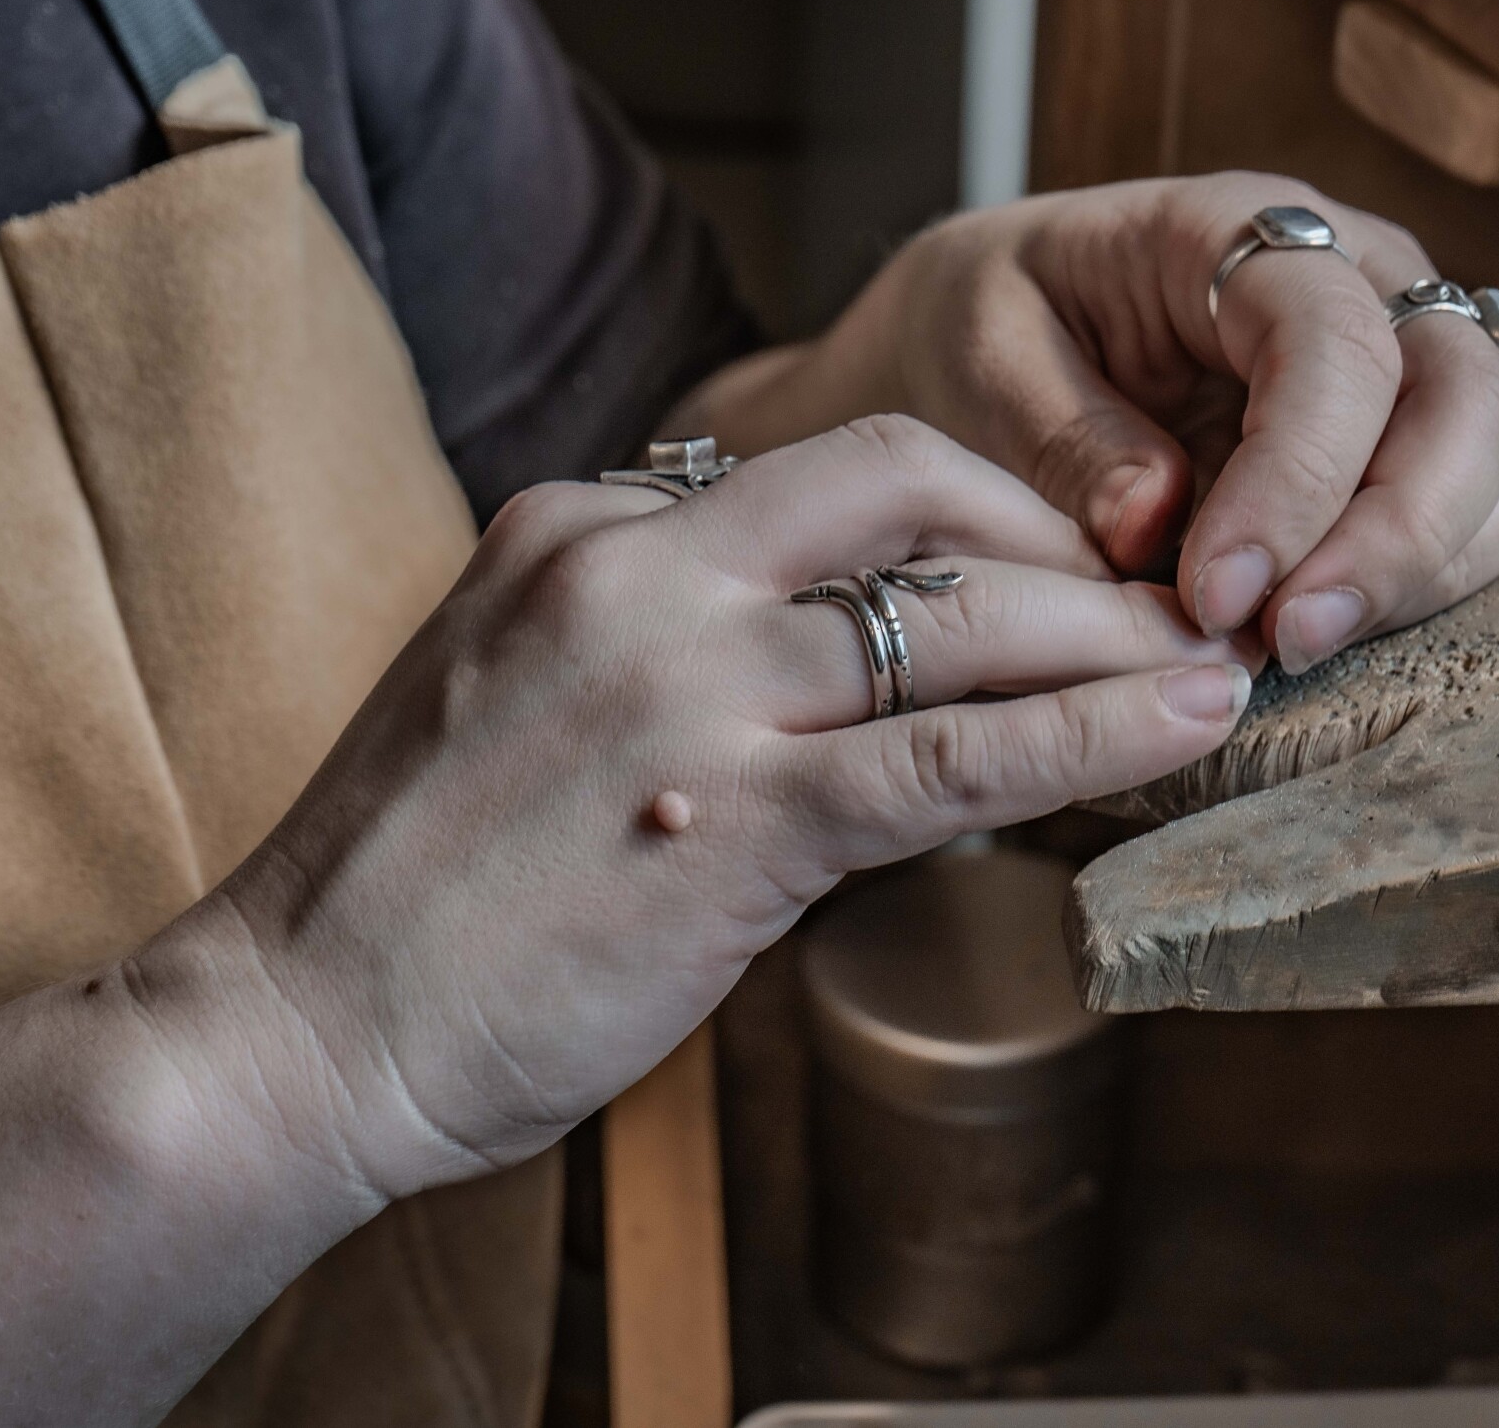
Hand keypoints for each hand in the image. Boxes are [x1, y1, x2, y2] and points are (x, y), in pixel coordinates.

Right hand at [160, 417, 1251, 1197]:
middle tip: (1147, 594)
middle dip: (1055, 533)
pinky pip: (950, 757)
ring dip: (1106, 632)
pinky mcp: (727, 817)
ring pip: (953, 612)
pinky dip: (1089, 734)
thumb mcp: (524, 699)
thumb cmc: (409, 890)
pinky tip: (1180, 726)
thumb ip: (663, 649)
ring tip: (1209, 662)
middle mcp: (633, 569)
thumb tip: (824, 665)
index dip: (956, 513)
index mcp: (578, 527)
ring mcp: (680, 684)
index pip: (814, 474)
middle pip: (908, 484)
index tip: (1034, 565)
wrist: (290, 1023)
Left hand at [684, 175, 1498, 671]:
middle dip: (1397, 536)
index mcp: (1236, 230)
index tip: (1217, 592)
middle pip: (1464, 394)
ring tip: (1296, 651)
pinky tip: (1324, 637)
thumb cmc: (986, 332)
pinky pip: (1486, 510)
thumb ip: (1063, 434)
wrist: (990, 340)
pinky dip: (1433, 586)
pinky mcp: (1415, 441)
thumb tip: (1157, 524)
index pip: (1332, 339)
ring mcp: (1404, 353)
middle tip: (1285, 642)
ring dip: (1428, 572)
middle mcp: (1355, 275)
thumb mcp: (978, 358)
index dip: (1297, 477)